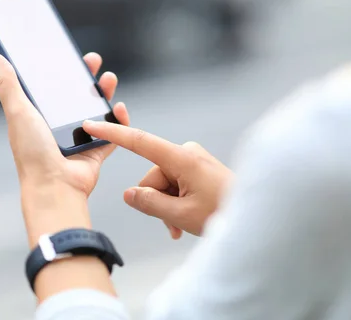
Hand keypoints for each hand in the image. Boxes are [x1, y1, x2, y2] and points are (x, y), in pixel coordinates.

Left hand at [0, 52, 129, 244]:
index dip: (60, 70)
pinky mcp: (95, 151)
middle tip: (92, 61)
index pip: (51, 87)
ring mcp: (78, 139)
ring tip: (109, 79)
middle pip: (76, 96)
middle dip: (86, 77)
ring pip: (96, 111)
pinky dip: (118, 120)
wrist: (55, 187)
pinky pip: (112, 133)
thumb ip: (9, 85)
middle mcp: (58, 127)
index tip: (68, 54)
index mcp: (39, 117)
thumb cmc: (33, 154)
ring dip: (104, 94)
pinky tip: (120, 108)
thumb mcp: (18, 112)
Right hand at [83, 122, 232, 237]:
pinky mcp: (198, 167)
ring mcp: (193, 160)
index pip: (139, 141)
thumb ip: (150, 203)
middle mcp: (186, 153)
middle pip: (152, 176)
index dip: (113, 133)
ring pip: (163, 184)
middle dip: (157, 201)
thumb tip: (129, 194)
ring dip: (167, 206)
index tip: (91, 124)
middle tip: (174, 226)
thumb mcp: (181, 215)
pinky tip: (185, 221)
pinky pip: (176, 184)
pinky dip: (176, 202)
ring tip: (182, 227)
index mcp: (182, 158)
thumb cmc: (225, 213)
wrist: (259, 217)